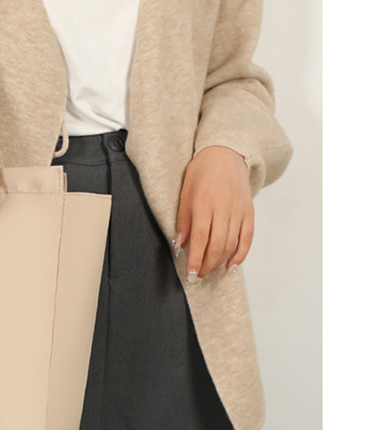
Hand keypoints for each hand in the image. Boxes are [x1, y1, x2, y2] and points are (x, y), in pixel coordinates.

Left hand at [174, 146, 253, 280]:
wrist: (226, 154)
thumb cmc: (201, 173)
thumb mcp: (185, 193)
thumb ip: (184, 220)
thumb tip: (180, 244)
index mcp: (204, 204)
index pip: (200, 238)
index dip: (195, 258)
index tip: (190, 273)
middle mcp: (223, 209)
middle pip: (217, 245)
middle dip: (206, 264)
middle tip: (198, 275)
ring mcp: (238, 211)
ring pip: (231, 244)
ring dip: (220, 262)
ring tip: (209, 269)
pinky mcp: (249, 212)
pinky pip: (247, 238)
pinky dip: (240, 255)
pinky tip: (231, 265)